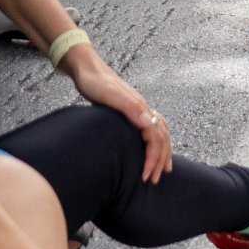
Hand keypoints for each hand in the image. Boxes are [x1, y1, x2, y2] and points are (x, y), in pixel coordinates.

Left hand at [64, 54, 172, 181]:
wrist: (86, 68)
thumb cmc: (95, 83)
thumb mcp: (109, 95)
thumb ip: (129, 107)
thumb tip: (149, 122)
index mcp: (140, 107)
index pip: (156, 138)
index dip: (153, 159)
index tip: (145, 176)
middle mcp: (143, 108)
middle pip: (161, 137)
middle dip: (160, 160)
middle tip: (153, 180)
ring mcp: (138, 108)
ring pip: (160, 132)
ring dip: (162, 152)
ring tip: (162, 169)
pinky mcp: (131, 110)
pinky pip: (151, 129)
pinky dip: (156, 142)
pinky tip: (150, 149)